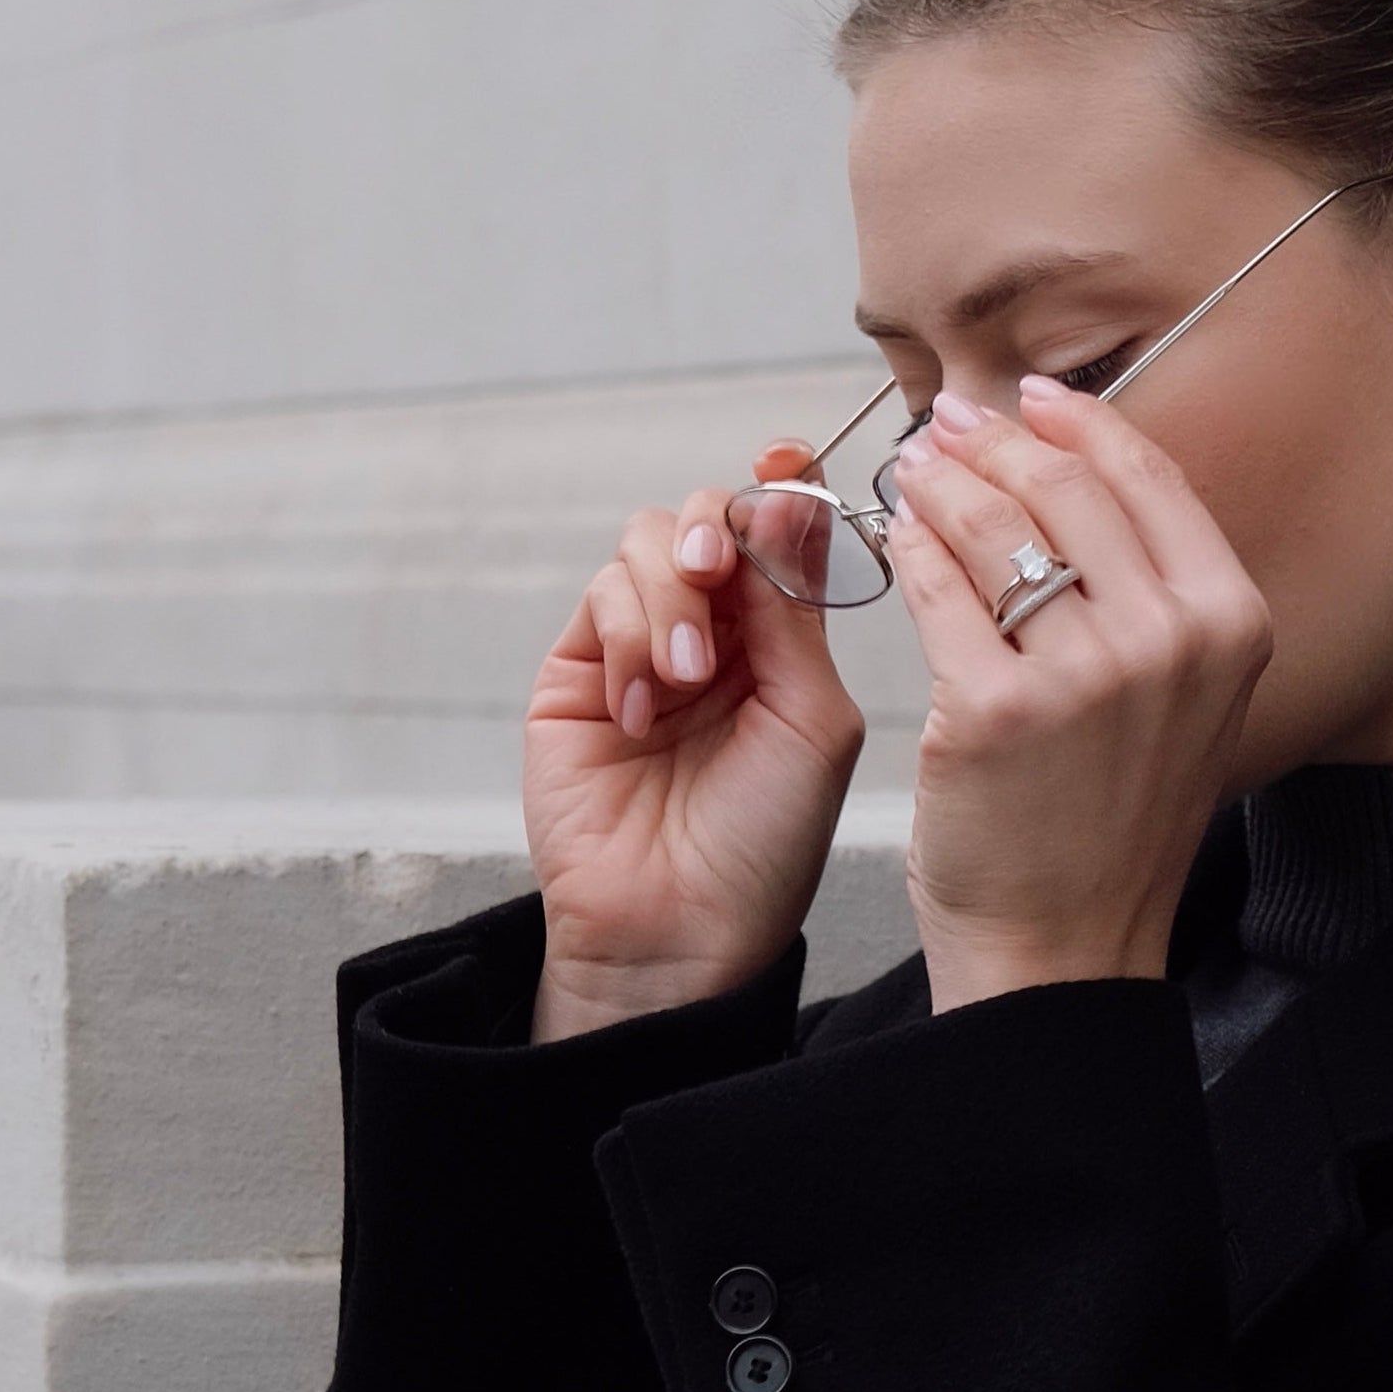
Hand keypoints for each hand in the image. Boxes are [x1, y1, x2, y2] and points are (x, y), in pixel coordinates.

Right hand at [526, 444, 865, 1044]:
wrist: (677, 928)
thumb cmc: (761, 848)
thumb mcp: (814, 721)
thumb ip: (797, 612)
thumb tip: (782, 505)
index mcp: (781, 644)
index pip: (777, 533)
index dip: (778, 488)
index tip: (782, 463)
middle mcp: (713, 636)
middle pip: (707, 518)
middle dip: (715, 532)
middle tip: (715, 576)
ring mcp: (641, 648)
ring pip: (647, 545)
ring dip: (668, 597)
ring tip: (682, 680)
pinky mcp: (578, 671)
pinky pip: (601, 596)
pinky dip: (626, 635)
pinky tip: (642, 709)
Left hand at [883, 380, 1271, 1009]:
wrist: (1064, 947)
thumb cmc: (1110, 823)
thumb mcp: (1184, 701)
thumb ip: (1161, 592)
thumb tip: (1087, 467)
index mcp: (1230, 624)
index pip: (1149, 478)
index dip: (1080, 424)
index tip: (1028, 399)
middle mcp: (1170, 642)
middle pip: (1068, 487)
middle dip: (995, 439)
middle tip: (945, 425)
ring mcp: (1085, 676)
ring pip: (997, 525)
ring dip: (942, 480)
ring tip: (911, 470)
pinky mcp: (994, 709)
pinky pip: (939, 589)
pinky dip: (911, 548)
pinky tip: (898, 534)